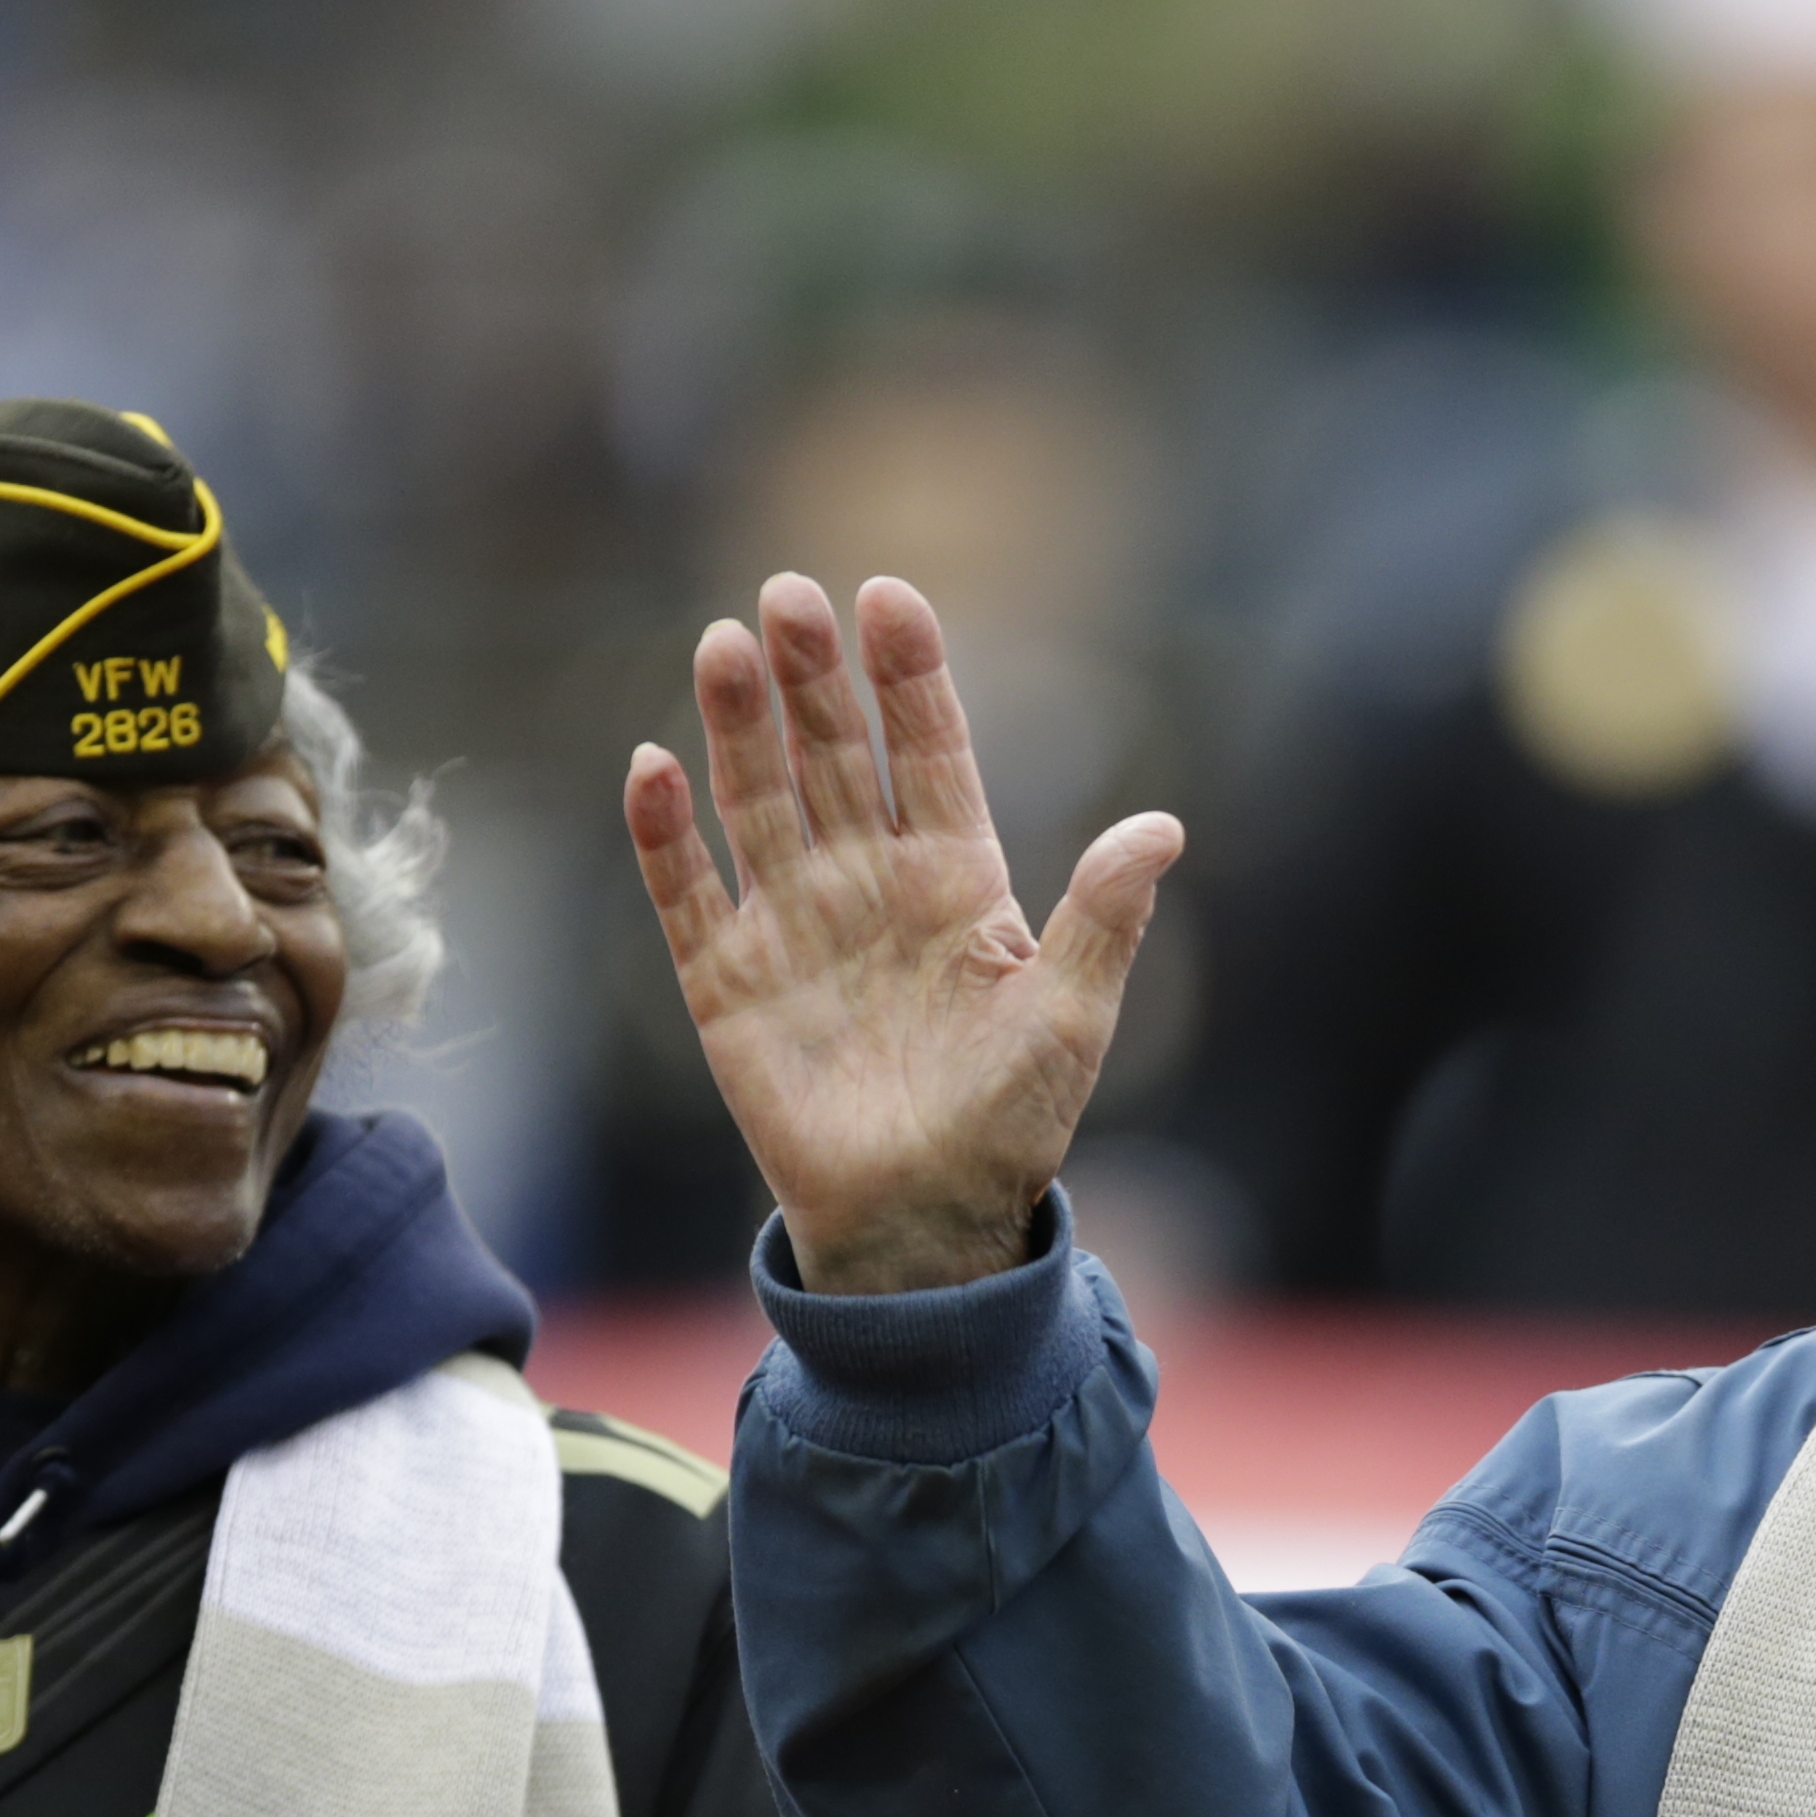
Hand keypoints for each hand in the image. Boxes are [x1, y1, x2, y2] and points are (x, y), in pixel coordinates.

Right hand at [625, 571, 1181, 1296]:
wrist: (929, 1222)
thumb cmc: (1012, 1121)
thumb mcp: (1072, 1016)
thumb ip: (1104, 918)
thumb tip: (1162, 827)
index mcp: (957, 877)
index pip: (929, 751)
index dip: (909, 676)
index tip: (889, 596)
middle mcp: (868, 881)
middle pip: (833, 754)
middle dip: (812, 676)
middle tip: (786, 594)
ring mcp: (794, 924)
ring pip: (757, 800)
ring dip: (737, 725)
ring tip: (723, 646)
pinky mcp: (728, 982)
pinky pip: (688, 893)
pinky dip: (666, 835)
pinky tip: (652, 766)